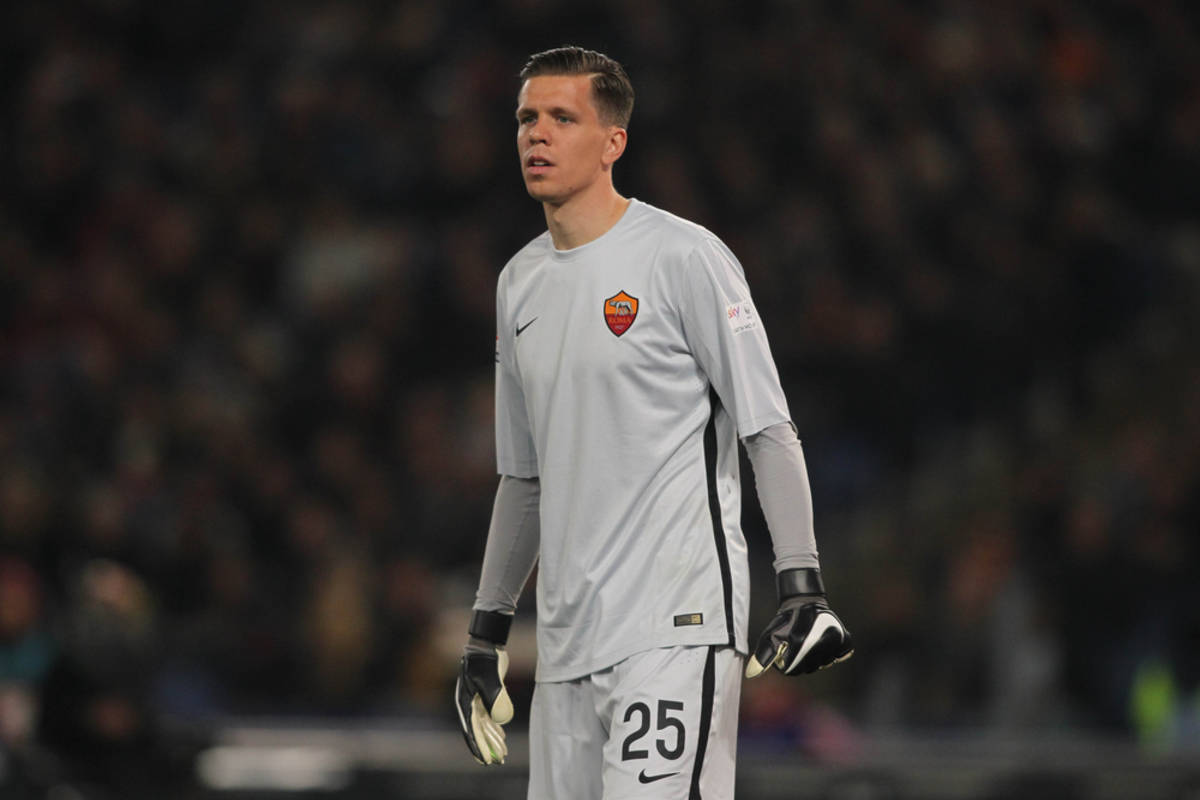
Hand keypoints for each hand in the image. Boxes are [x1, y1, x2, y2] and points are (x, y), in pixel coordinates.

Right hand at [455, 610, 514, 764]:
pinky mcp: (486, 696)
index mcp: (465, 702)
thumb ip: (496, 697)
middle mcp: (469, 704)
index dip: (478, 747)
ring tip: (504, 754)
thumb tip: (502, 721)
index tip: (486, 761)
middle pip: (478, 731)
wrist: (486, 644)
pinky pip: (490, 717)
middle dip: (488, 748)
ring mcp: (477, 701)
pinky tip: (502, 736)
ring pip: (485, 726)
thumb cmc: (485, 660)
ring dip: (494, 740)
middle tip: (498, 762)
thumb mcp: (490, 677)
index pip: (471, 730)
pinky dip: (496, 728)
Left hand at [745, 568, 853, 677]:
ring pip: (823, 664)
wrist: (805, 601)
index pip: (793, 671)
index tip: (786, 653)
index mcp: (801, 641)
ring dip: (816, 658)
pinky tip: (822, 642)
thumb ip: (763, 656)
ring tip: (809, 642)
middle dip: (801, 662)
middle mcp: (821, 641)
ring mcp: (835, 641)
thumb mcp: (770, 635)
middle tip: (798, 645)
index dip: (787, 664)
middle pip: (808, 669)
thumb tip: (751, 674)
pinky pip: (837, 658)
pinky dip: (830, 654)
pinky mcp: (845, 641)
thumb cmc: (785, 620)